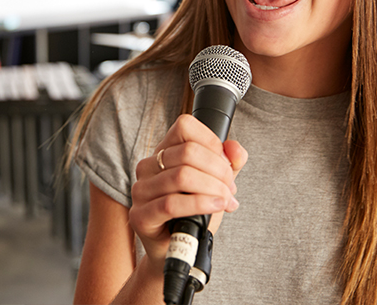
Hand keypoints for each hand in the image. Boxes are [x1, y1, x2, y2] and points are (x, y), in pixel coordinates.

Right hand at [129, 114, 247, 268]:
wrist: (176, 249)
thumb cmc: (193, 213)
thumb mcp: (215, 183)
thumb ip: (229, 163)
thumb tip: (236, 149)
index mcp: (163, 152)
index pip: (185, 126)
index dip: (212, 142)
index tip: (226, 164)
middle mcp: (148, 166)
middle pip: (188, 152)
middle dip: (219, 170)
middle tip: (230, 189)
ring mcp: (141, 190)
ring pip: (182, 176)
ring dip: (213, 189)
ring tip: (225, 201)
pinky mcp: (140, 215)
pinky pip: (171, 204)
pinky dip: (200, 204)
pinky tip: (215, 208)